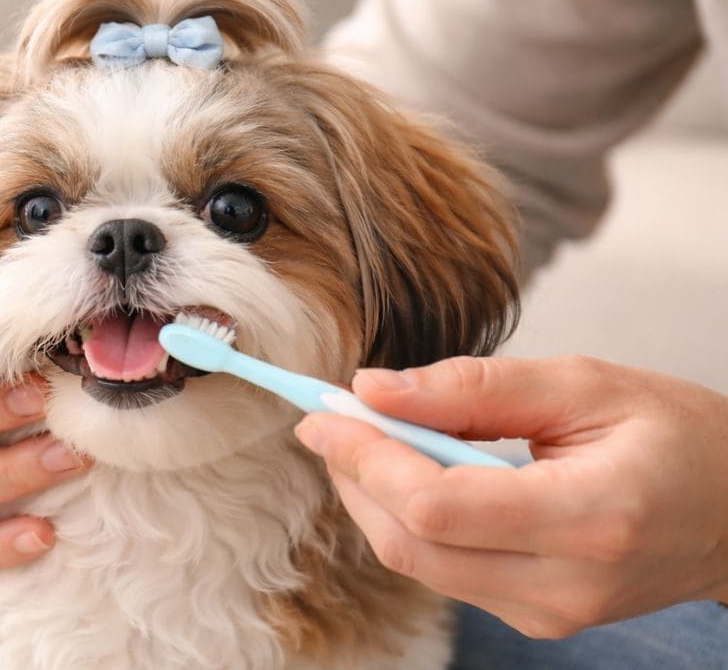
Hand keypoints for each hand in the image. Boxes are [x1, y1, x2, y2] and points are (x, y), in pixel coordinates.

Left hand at [294, 355, 727, 638]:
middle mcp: (563, 583)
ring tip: (364, 438)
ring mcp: (548, 613)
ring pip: (417, 563)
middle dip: (355, 477)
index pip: (436, 504)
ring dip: (374, 498)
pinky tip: (409, 473)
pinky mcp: (536, 617)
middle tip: (330, 421)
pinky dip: (410, 519)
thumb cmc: (677, 436)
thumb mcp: (583, 384)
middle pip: (411, 543)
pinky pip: (444, 571)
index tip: (324, 412)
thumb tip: (373, 389)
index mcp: (589, 518)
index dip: (366, 457)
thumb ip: (472, 387)